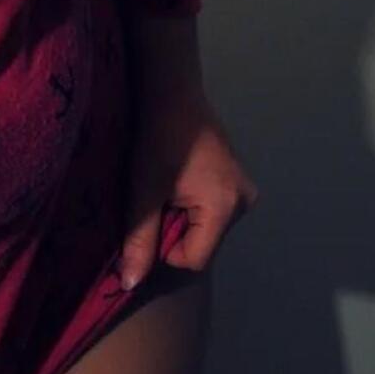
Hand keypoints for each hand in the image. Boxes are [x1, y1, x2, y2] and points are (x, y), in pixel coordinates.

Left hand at [118, 83, 259, 290]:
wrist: (170, 89)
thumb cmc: (155, 134)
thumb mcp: (142, 188)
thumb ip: (138, 238)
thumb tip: (129, 284)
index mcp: (226, 207)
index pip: (193, 258)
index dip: (162, 251)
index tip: (141, 226)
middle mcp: (244, 202)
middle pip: (200, 243)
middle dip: (169, 231)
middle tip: (148, 201)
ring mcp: (242, 190)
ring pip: (202, 227)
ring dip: (177, 216)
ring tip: (159, 185)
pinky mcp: (233, 181)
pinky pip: (208, 209)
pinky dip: (186, 204)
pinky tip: (171, 179)